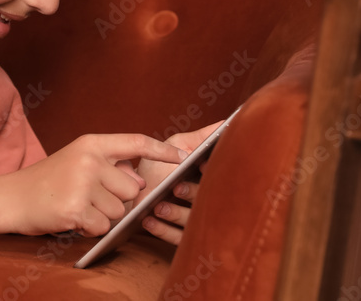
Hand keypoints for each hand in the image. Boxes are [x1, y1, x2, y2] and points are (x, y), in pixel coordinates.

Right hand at [0, 133, 187, 237]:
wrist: (11, 197)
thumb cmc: (48, 181)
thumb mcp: (77, 161)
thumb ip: (110, 166)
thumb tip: (141, 179)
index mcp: (91, 143)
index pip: (135, 142)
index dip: (162, 150)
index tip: (183, 156)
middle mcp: (89, 160)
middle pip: (132, 189)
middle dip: (117, 199)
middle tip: (87, 196)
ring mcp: (82, 184)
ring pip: (120, 211)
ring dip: (102, 216)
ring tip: (77, 206)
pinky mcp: (76, 209)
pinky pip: (103, 227)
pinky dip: (90, 229)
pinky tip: (71, 218)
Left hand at [134, 120, 223, 245]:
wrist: (133, 188)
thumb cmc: (160, 164)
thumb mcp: (181, 146)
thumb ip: (202, 137)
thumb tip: (227, 122)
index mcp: (211, 181)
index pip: (223, 181)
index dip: (215, 175)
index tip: (200, 166)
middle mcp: (207, 203)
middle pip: (209, 203)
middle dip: (193, 195)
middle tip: (176, 187)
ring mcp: (194, 222)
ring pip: (193, 223)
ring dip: (176, 214)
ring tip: (159, 205)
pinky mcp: (179, 237)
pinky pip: (178, 239)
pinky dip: (164, 230)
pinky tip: (150, 219)